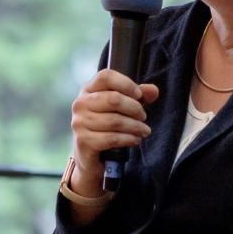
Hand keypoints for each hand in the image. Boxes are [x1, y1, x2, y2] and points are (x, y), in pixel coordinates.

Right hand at [67, 69, 159, 196]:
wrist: (91, 156)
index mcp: (88, 90)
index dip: (126, 84)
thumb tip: (153, 90)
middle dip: (135, 109)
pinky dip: (128, 139)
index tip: (139, 95)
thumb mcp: (123, 108)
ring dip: (135, 127)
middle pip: (114, 99)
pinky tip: (135, 140)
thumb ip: (138, 97)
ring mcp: (79, 122)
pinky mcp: (83, 141)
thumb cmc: (107, 127)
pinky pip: (112, 138)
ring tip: (144, 131)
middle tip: (143, 117)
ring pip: (115, 121)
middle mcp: (80, 103)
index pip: (106, 76)